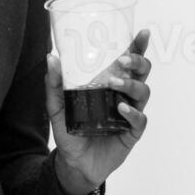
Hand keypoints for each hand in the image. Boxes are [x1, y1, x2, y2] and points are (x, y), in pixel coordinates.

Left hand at [46, 29, 152, 194]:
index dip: (137, 47)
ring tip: (114, 84)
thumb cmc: (69, 129)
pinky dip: (133, 112)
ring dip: (131, 85)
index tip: (142, 33)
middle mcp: (123, 95)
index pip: (127, 63)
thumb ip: (54, 83)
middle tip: (122, 60)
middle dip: (137, 62)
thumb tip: (51, 56)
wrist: (72, 161)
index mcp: (109, 83)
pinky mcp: (131, 133)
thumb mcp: (56, 104)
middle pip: (142, 73)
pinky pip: (139, 120)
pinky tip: (122, 108)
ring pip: (143, 93)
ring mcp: (129, 114)